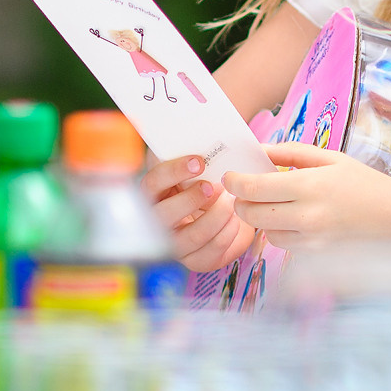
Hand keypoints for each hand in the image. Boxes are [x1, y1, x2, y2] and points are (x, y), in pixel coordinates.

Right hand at [143, 153, 253, 270]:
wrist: (226, 206)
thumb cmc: (206, 179)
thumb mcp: (194, 165)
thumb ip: (188, 152)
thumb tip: (185, 130)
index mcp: (154, 192)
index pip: (153, 182)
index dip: (173, 171)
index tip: (199, 161)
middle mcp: (159, 221)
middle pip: (165, 215)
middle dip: (192, 200)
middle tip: (215, 187)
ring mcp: (176, 243)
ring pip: (191, 237)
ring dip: (216, 217)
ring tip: (232, 202)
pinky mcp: (194, 260)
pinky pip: (209, 253)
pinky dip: (227, 235)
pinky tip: (237, 220)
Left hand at [224, 143, 390, 249]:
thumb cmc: (362, 182)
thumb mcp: (329, 158)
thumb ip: (291, 153)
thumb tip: (259, 150)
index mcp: (309, 186)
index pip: (254, 188)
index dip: (234, 182)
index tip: (230, 176)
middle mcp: (306, 217)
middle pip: (251, 214)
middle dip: (241, 201)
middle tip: (243, 190)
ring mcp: (310, 240)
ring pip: (264, 232)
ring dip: (259, 217)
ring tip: (272, 202)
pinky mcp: (314, 255)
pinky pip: (282, 244)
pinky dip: (278, 230)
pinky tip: (291, 218)